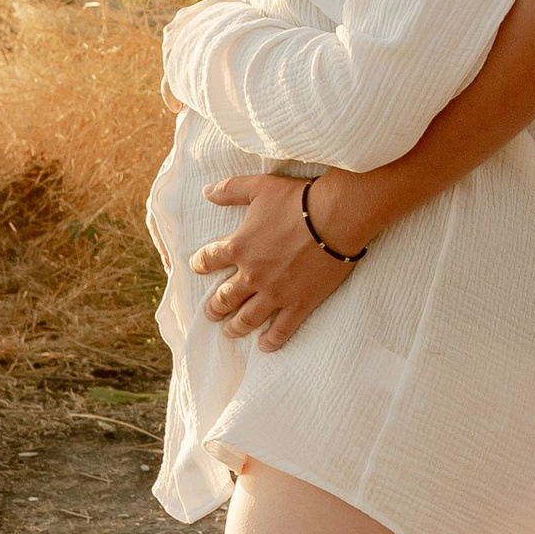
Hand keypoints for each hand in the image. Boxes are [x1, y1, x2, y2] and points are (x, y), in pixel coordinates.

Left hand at [190, 174, 354, 349]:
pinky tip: (265, 346)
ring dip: (236, 327)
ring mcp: (275, 293)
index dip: (201, 264)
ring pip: (248, 318)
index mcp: (239, 246)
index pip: (209, 260)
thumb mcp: (259, 187)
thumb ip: (230, 190)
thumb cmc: (298, 200)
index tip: (198, 268)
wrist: (336, 217)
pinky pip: (282, 329)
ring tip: (229, 331)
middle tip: (211, 314)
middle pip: (225, 297)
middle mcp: (252, 274)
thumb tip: (206, 191)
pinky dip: (272, 340)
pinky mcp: (299, 303)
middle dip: (215, 307)